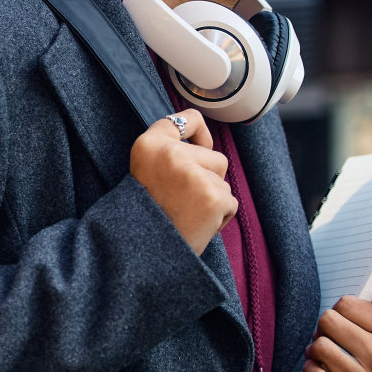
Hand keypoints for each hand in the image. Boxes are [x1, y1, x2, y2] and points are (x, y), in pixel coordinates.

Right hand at [129, 111, 237, 255]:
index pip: (187, 119)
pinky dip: (219, 218)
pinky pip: (230, 203)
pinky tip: (197, 225)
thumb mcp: (147, 170)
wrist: (142, 252)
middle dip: (208, 179)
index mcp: (148, 144)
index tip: (199, 147)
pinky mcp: (213, 196)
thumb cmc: (148, 214)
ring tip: (187, 213)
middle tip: (181, 200)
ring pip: (223, 182)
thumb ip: (171, 151)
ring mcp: (194, 174)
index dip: (199, 134)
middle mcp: (171, 153)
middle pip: (216, 157)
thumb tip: (207, 143)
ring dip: (212, 200)